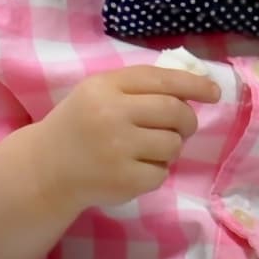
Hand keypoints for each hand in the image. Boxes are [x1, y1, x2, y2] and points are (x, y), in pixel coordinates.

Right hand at [35, 65, 218, 211]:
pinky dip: (154, 172)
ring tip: (145, 150)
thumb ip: (140, 86)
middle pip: (176, 112)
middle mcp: (110, 114)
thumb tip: (199, 85)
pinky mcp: (123, 180)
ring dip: (169, 148)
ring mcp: (116, 149)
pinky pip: (162, 173)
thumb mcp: (99, 94)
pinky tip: (132, 169)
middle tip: (181, 128)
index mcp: (104, 87)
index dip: (194, 85)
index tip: (214, 93)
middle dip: (187, 121)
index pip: (162, 79)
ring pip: (173, 144)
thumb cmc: (81, 125)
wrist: (45, 168)